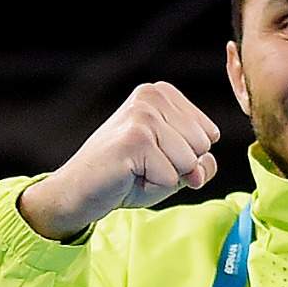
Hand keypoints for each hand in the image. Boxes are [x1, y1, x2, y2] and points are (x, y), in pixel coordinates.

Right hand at [16, 82, 221, 242]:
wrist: (78, 191)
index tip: (152, 157)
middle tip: (141, 166)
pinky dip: (152, 188)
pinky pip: (170, 177)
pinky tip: (127, 177)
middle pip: (201, 146)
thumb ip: (200, 165)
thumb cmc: (126, 177)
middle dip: (176, 168)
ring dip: (164, 179)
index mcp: (162, 94)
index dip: (185, 158)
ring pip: (188, 162)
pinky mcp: (134, 139)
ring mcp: (142, 115)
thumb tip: (200, 169)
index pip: (209, 134)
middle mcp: (152, 96)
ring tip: (135, 171)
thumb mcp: (173, 169)